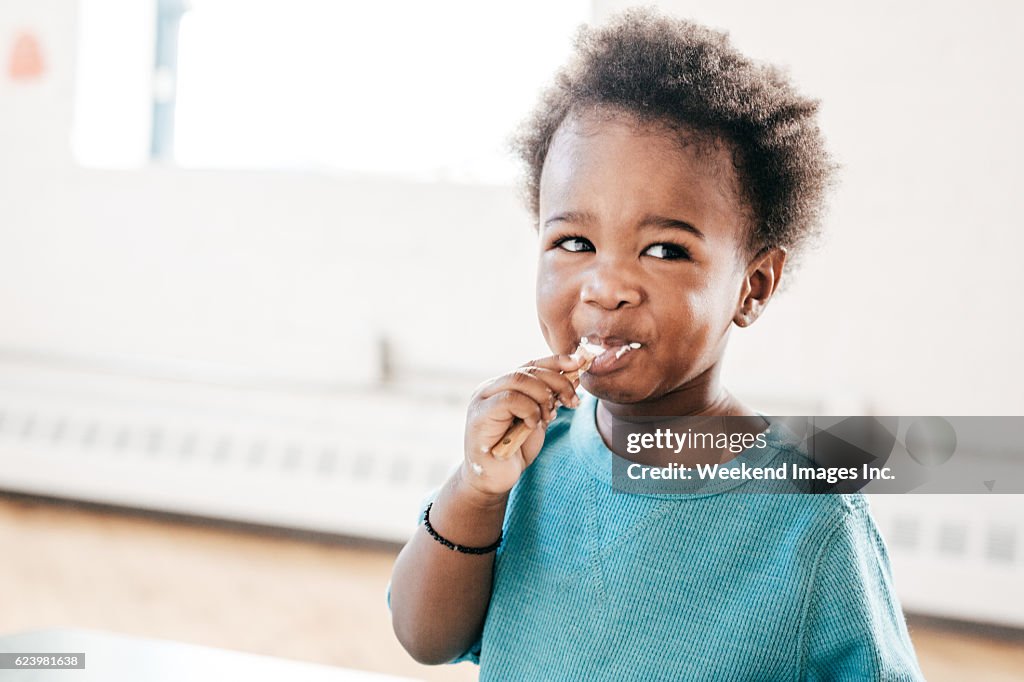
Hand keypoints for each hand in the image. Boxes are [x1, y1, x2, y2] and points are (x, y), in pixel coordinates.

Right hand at [462, 353, 584, 496]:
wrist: (495, 479)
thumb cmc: (515, 450)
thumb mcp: (538, 419)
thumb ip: (548, 399)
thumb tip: (572, 377)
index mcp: (504, 386)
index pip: (532, 365)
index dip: (556, 362)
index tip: (579, 363)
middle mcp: (490, 388)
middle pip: (528, 371)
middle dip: (557, 382)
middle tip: (571, 401)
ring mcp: (482, 400)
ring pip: (519, 380)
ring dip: (542, 397)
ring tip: (549, 416)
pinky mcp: (479, 415)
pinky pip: (509, 399)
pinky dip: (528, 410)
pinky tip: (532, 424)